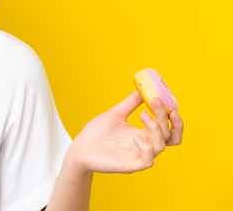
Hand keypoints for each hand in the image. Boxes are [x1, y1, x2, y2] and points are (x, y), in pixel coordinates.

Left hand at [69, 90, 183, 173]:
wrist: (80, 147)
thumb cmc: (97, 132)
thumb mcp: (116, 113)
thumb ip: (130, 103)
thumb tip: (142, 88)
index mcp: (144, 134)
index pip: (169, 130)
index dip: (173, 118)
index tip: (166, 101)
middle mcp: (145, 146)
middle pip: (170, 137)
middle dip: (169, 120)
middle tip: (157, 102)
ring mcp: (138, 156)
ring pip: (161, 147)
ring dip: (156, 129)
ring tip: (142, 115)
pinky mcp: (130, 165)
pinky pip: (148, 161)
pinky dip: (147, 149)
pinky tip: (136, 137)